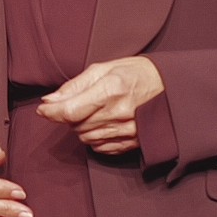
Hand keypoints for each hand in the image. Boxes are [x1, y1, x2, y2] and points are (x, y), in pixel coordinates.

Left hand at [38, 56, 164, 155]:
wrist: (172, 87)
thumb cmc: (137, 73)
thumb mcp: (105, 68)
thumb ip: (75, 85)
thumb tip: (50, 100)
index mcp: (111, 89)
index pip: (69, 110)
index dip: (51, 112)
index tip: (43, 110)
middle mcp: (119, 112)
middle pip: (76, 126)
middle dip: (71, 116)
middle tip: (82, 103)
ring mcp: (127, 130)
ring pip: (86, 138)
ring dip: (83, 128)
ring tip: (96, 112)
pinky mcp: (132, 143)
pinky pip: (101, 148)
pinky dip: (96, 138)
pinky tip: (104, 124)